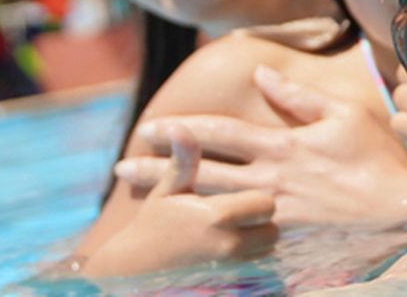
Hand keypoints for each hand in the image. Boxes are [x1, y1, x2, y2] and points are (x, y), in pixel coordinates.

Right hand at [80, 125, 277, 276]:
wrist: (133, 273)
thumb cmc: (152, 225)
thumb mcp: (166, 191)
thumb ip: (183, 159)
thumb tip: (178, 126)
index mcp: (217, 215)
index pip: (265, 202)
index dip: (254, 198)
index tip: (238, 196)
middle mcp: (230, 245)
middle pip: (273, 226)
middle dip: (260, 219)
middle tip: (239, 213)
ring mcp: (232, 269)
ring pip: (269, 248)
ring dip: (258, 238)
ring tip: (234, 230)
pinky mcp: (233, 282)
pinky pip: (260, 267)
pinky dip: (252, 258)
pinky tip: (234, 249)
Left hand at [115, 66, 406, 224]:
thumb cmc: (380, 158)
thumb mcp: (342, 115)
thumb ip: (297, 97)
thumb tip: (260, 73)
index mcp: (281, 145)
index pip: (218, 134)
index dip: (180, 130)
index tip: (150, 128)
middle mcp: (270, 180)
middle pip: (201, 172)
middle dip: (159, 170)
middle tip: (123, 170)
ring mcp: (274, 213)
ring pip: (212, 206)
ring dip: (174, 202)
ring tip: (141, 203)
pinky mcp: (285, 241)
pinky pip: (238, 237)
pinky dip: (209, 236)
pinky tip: (186, 240)